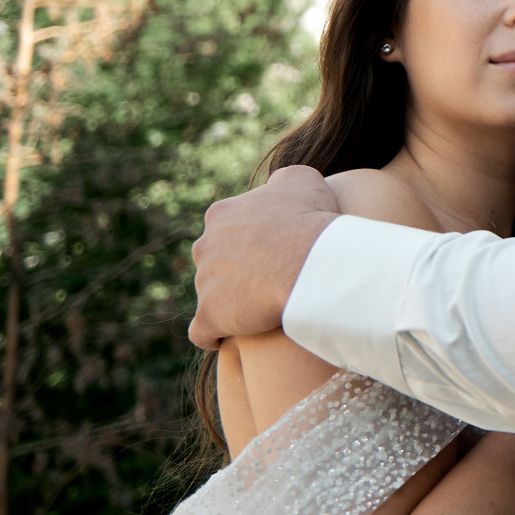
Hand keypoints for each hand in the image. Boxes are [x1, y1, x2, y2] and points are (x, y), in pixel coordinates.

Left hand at [189, 165, 340, 349]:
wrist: (312, 264)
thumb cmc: (312, 220)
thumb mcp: (302, 179)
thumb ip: (279, 182)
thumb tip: (274, 187)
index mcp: (221, 214)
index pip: (228, 229)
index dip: (251, 242)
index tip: (275, 253)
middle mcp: (204, 246)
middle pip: (216, 262)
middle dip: (237, 271)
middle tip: (272, 279)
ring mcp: (204, 282)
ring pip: (213, 295)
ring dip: (233, 302)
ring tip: (264, 308)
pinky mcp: (209, 316)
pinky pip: (202, 331)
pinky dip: (214, 334)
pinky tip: (231, 335)